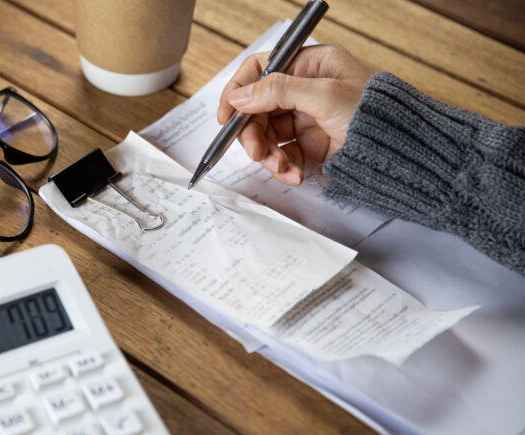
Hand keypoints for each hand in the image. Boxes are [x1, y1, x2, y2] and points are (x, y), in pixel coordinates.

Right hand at [217, 44, 372, 184]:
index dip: (238, 91)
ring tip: (283, 168)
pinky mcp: (307, 146)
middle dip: (254, 134)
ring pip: (265, 135)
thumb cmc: (378, 116)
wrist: (403, 155)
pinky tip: (295, 174)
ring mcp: (304, 119)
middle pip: (257, 108)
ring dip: (268, 155)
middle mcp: (304, 89)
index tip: (226, 116)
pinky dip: (282, 167)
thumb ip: (278, 91)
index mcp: (311, 65)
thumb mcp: (324, 96)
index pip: (260, 69)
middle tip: (257, 152)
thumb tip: (239, 96)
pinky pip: (280, 155)